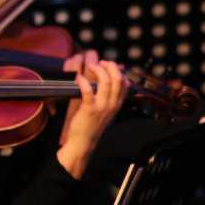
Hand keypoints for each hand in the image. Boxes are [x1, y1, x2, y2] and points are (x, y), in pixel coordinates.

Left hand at [57, 59, 127, 177]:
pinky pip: (88, 91)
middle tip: (101, 62)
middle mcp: (112, 104)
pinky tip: (79, 78)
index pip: (125, 83)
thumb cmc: (92, 125)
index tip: (109, 65)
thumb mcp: (106, 111)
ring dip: (98, 70)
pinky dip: (84, 81)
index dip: (118, 70)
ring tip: (91, 66)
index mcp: (117, 104)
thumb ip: (109, 97)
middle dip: (110, 66)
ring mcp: (102, 107)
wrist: (84, 142)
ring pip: (106, 82)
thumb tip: (108, 82)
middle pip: (118, 79)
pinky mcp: (90, 109)